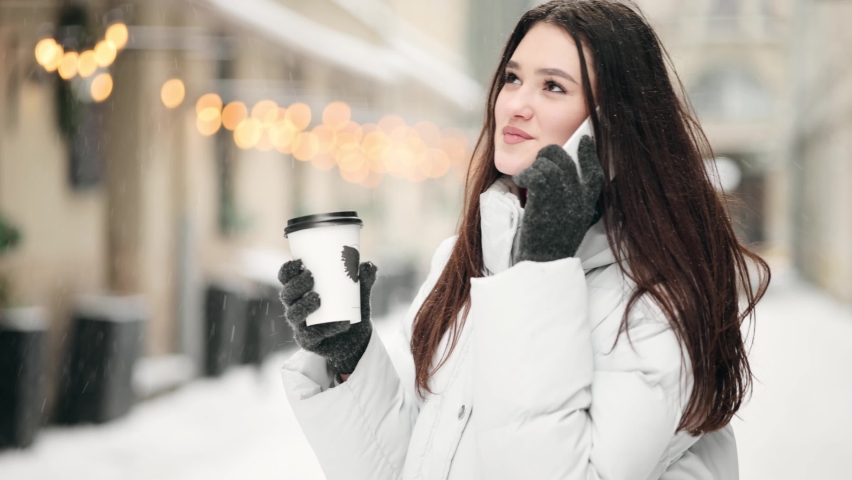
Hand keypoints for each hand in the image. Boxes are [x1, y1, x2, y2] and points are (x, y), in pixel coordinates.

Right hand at [278, 259, 377, 374]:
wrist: (357, 338)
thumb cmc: (351, 308)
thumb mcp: (359, 292)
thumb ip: (365, 278)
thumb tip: (370, 265)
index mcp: (302, 290)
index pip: (286, 278)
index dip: (288, 270)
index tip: (301, 262)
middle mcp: (296, 306)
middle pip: (286, 294)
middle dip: (295, 284)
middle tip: (311, 276)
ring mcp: (300, 325)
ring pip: (293, 314)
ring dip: (303, 305)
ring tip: (318, 298)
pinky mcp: (307, 341)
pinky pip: (312, 335)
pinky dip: (328, 329)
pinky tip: (341, 323)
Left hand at [513, 136, 603, 262]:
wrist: (542, 263)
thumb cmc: (551, 248)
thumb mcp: (572, 224)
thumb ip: (572, 203)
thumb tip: (562, 183)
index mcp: (587, 205)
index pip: (595, 173)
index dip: (589, 155)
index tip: (585, 141)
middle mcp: (578, 198)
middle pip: (566, 161)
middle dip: (550, 155)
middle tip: (539, 163)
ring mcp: (562, 197)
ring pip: (550, 163)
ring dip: (536, 166)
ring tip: (528, 178)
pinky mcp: (544, 198)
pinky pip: (537, 172)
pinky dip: (526, 174)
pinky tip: (521, 181)